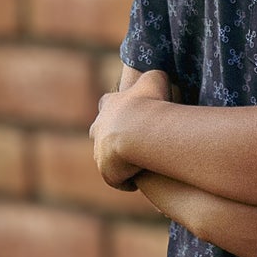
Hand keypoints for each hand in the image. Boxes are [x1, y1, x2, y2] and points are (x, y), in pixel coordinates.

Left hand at [90, 69, 173, 188]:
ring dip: (120, 161)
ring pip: (106, 158)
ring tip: (138, 166)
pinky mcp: (107, 171)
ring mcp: (100, 151)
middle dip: (111, 137)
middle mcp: (99, 127)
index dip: (119, 108)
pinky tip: (138, 180)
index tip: (133, 114)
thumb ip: (154, 76)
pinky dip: (126, 180)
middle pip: (99, 131)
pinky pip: (116, 179)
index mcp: (109, 104)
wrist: (138, 133)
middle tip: (131, 143)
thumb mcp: (156, 80)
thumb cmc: (150, 104)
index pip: (108, 103)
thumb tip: (158, 76)